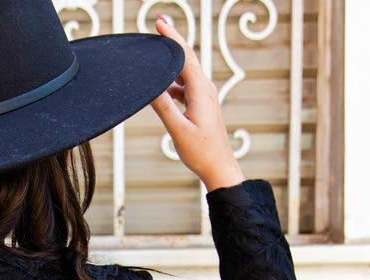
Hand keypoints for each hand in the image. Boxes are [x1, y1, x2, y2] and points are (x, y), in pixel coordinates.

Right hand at [150, 15, 245, 192]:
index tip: (159, 22)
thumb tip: (151, 86)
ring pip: (186, 71)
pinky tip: (163, 85)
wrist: (219, 167)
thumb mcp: (178, 130)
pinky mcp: (202, 105)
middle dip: (172, 40)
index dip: (172, 37)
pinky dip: (174, 80)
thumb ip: (164, 107)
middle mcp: (205, 89)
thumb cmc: (201, 152)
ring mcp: (204, 97)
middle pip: (187, 58)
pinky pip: (186, 85)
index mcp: (200, 91)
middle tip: (158, 25)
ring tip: (156, 54)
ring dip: (172, 61)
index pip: (184, 57)